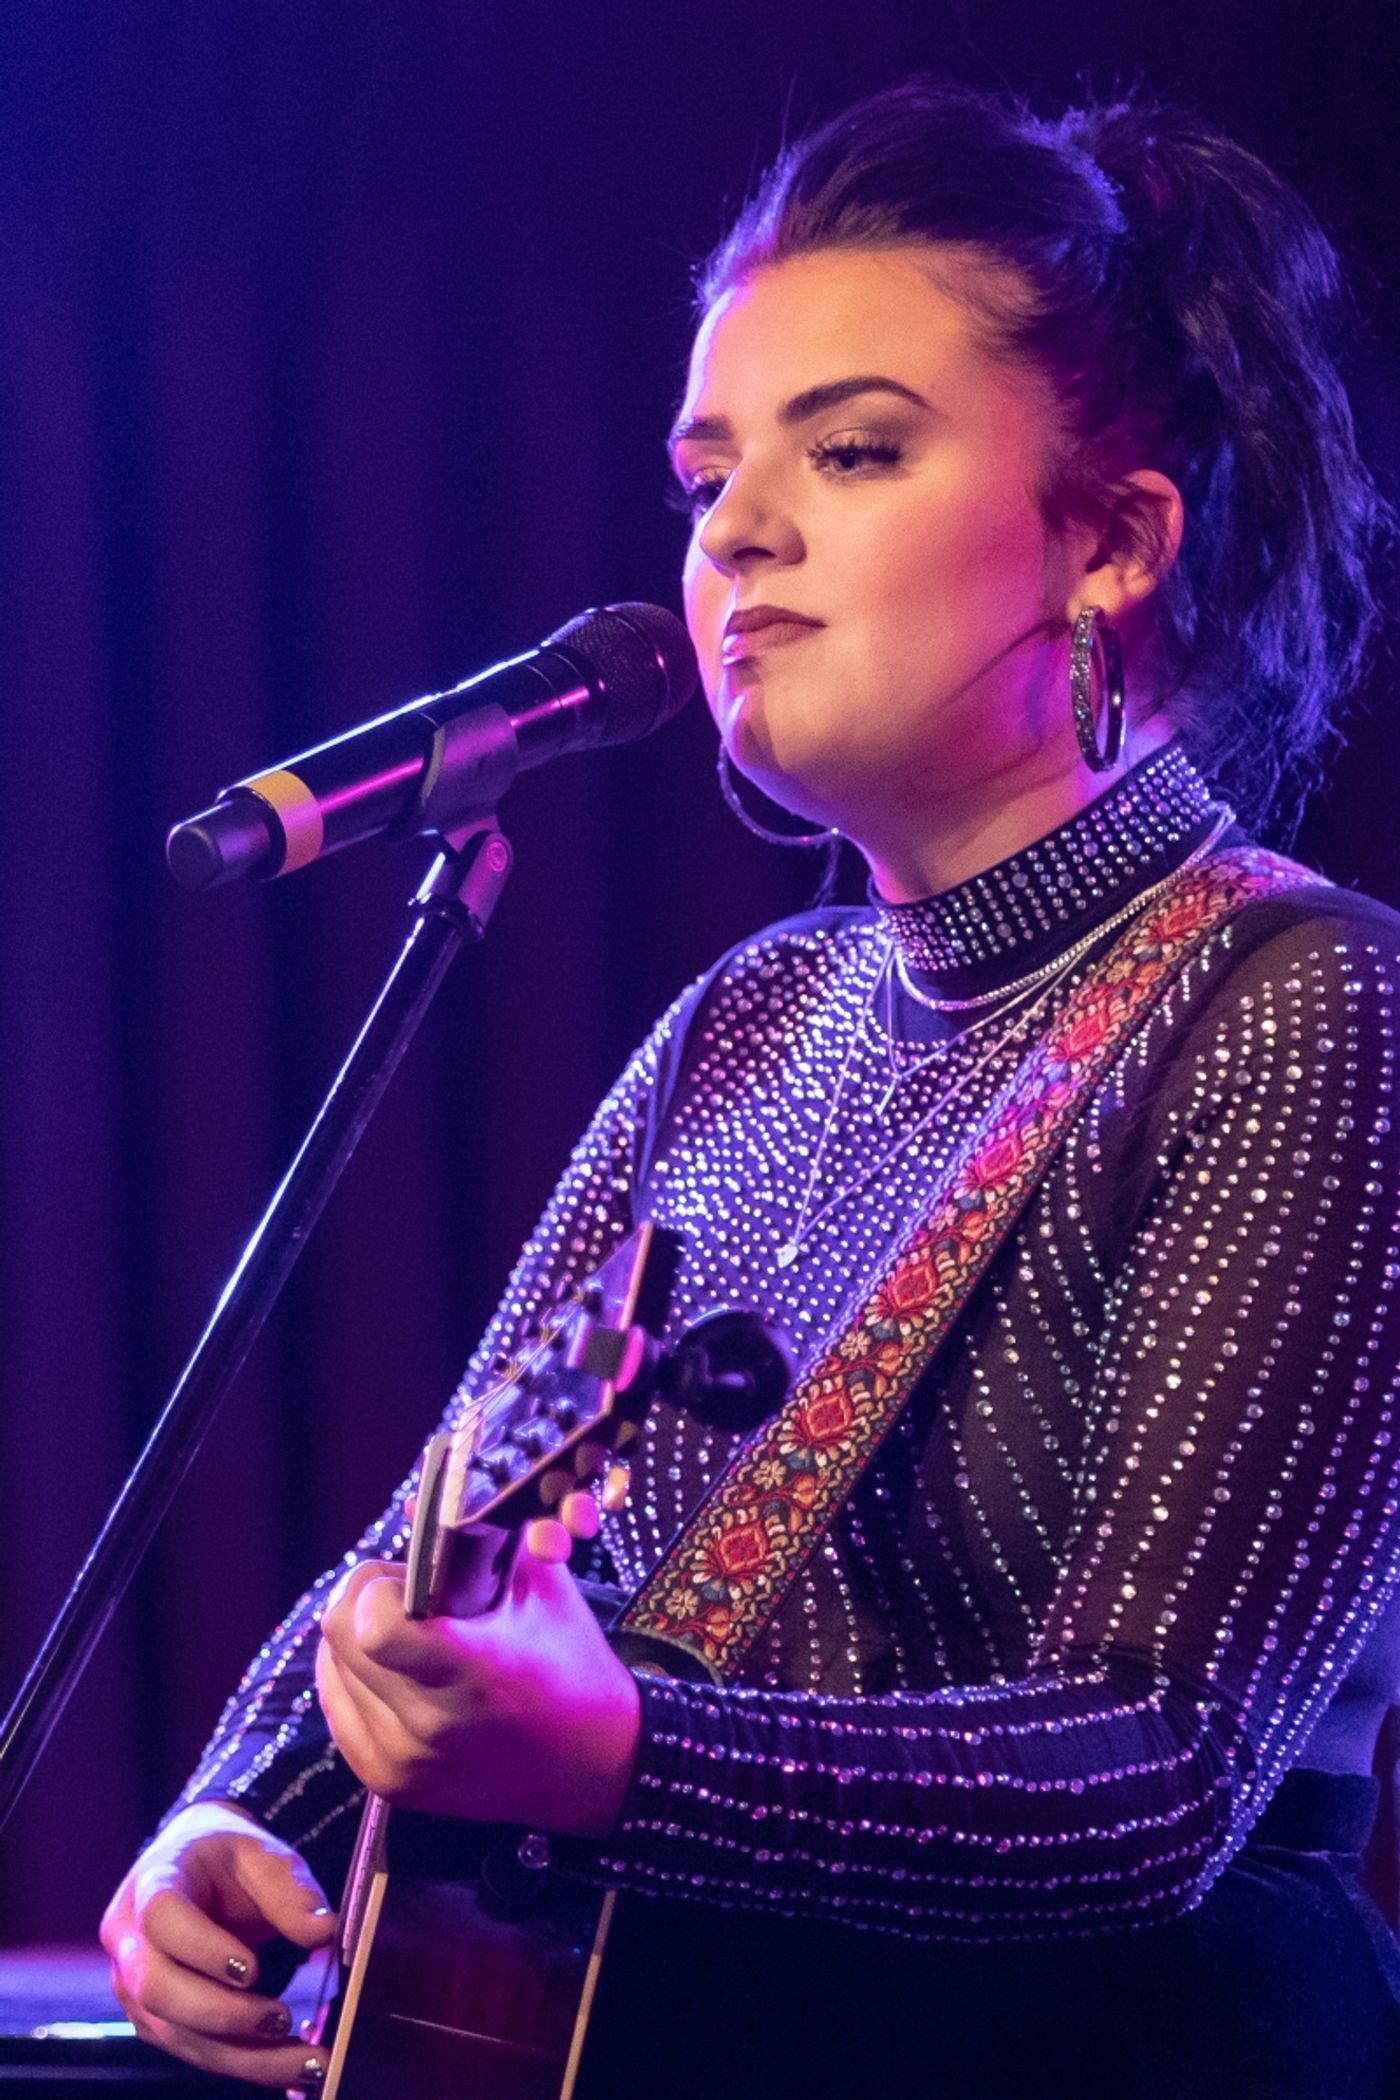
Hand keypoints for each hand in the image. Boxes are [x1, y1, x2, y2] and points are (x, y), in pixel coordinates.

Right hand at [101, 1801, 336, 2089]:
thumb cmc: (229, 1859)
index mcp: (151, 1882)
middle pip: (157, 1990)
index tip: (252, 1969)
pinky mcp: (153, 2020)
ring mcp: (134, 1986)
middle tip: (282, 2019)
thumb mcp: (263, 1855)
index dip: (203, 1949)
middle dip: (222, 2015)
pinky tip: (286, 2064)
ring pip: (174, 2034)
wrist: (198, 1869)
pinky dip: (241, 2062)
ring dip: (241, 2056)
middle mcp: (129, 1940)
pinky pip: (191, 2049)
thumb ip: (292, 1891)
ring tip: (304, 2061)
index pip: (162, 1918)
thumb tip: (325, 1932)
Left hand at [316, 1533, 640, 1837]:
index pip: (376, 1627)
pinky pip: (336, 1704)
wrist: (588, 1763)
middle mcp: (430, 1725)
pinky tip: (396, 1668)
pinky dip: (355, 1675)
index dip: (383, 1587)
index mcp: (476, 1671)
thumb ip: (480, 1537)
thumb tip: (412, 1505)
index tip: (414, 1579)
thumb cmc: (571, 1665)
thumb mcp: (541, 1588)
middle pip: (339, 1634)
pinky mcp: (387, 1782)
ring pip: (330, 1666)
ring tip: (411, 1635)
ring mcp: (404, 1761)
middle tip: (411, 1595)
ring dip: (359, 1637)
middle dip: (367, 1596)